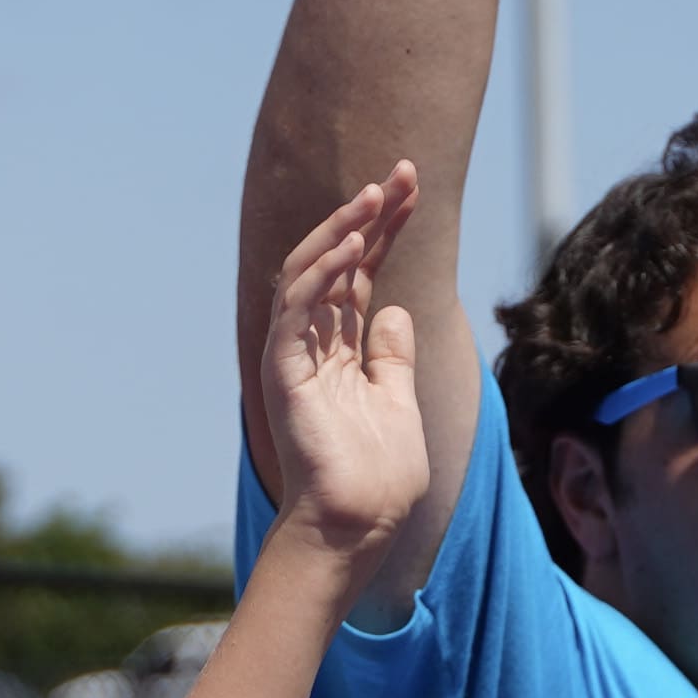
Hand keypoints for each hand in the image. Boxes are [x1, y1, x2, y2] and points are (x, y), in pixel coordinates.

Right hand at [252, 158, 432, 562]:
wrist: (358, 525)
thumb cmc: (377, 477)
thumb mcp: (397, 400)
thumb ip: (390, 357)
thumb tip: (394, 311)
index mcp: (340, 350)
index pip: (360, 273)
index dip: (386, 229)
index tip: (414, 188)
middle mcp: (313, 344)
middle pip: (337, 261)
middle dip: (368, 213)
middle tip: (402, 172)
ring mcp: (294, 355)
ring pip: (307, 273)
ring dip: (341, 229)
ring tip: (375, 195)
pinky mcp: (282, 371)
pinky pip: (295, 308)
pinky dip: (320, 273)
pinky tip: (350, 245)